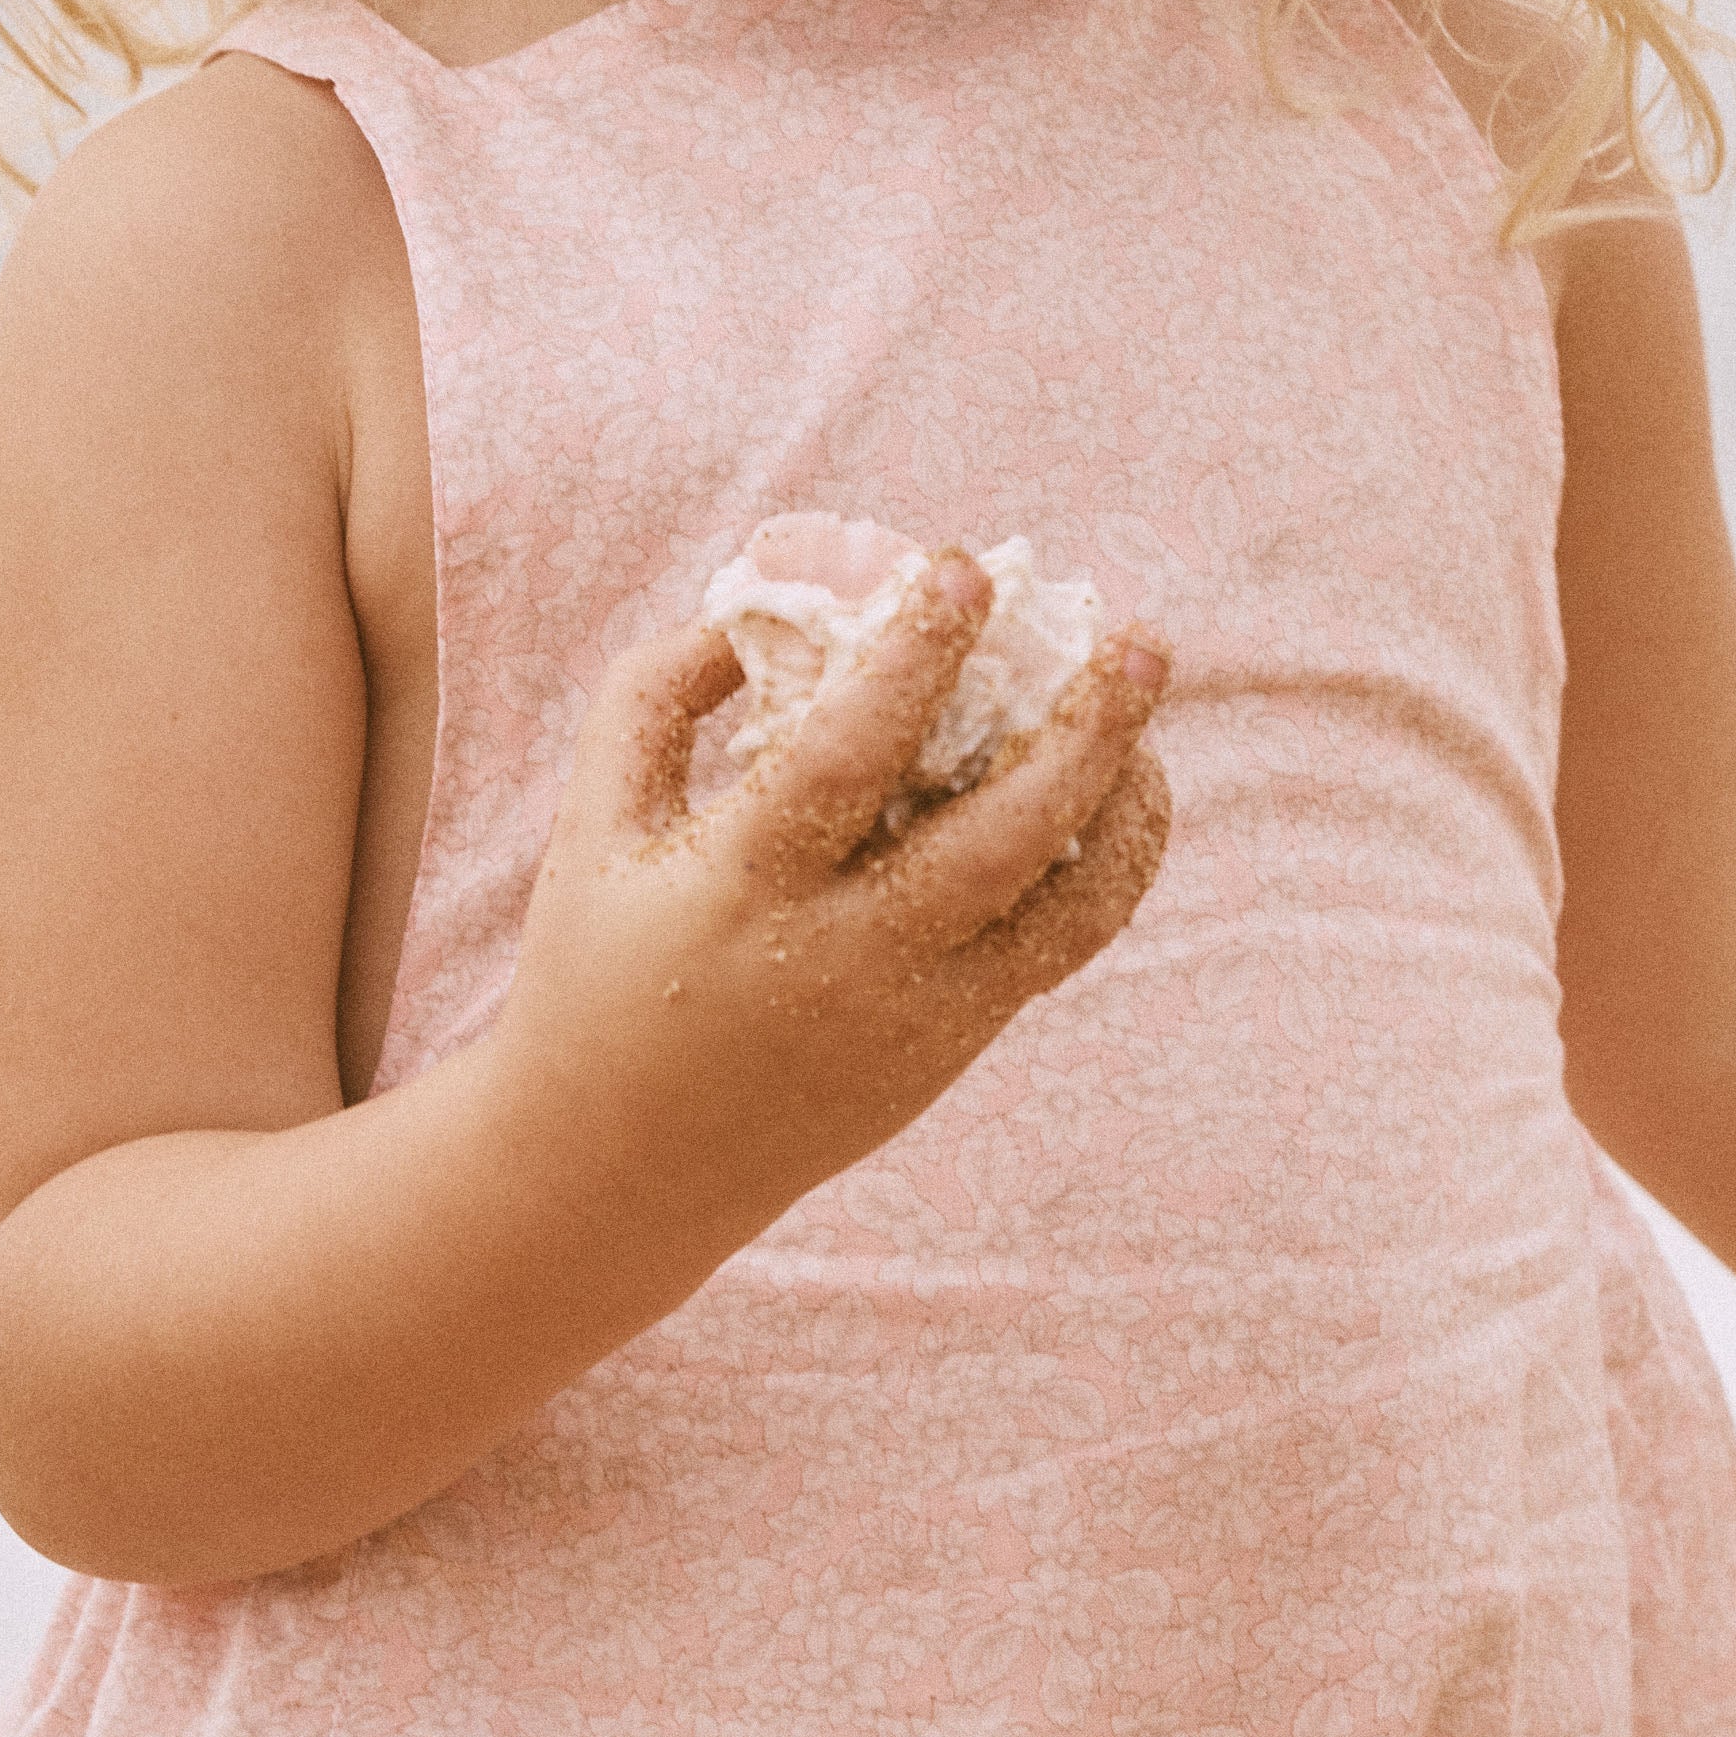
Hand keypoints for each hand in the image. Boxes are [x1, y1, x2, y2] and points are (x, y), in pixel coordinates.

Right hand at [490, 549, 1171, 1248]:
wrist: (618, 1166)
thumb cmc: (595, 970)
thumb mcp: (591, 828)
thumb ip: (653, 699)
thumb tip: (755, 608)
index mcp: (741, 888)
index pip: (846, 758)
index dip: (913, 657)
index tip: (962, 569)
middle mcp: (842, 958)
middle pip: (998, 841)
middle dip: (1084, 732)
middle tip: (1137, 640)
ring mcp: (913, 1013)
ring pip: (1063, 909)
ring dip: (1125, 803)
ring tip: (1144, 714)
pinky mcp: (954, 1047)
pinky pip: (1060, 950)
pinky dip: (1108, 868)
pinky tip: (1117, 794)